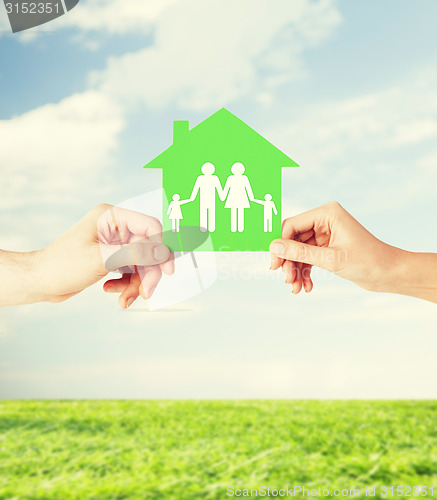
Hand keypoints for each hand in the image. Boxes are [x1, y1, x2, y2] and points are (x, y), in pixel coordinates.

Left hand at [32, 204, 173, 307]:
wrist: (40, 281)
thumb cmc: (62, 265)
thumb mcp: (103, 259)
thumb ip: (136, 253)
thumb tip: (163, 252)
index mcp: (111, 217)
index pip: (149, 227)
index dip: (161, 247)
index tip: (167, 270)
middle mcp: (115, 228)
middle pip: (148, 250)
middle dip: (147, 274)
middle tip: (145, 293)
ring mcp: (114, 243)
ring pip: (141, 264)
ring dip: (135, 284)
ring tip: (124, 299)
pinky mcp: (112, 258)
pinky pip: (130, 271)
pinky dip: (125, 285)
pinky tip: (110, 290)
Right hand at [269, 201, 434, 299]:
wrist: (389, 274)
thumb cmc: (368, 261)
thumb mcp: (331, 259)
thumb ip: (300, 253)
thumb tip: (274, 247)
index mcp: (327, 213)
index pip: (292, 225)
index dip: (281, 245)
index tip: (275, 265)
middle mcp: (324, 220)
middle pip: (293, 239)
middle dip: (289, 261)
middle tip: (287, 280)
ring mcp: (325, 234)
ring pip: (299, 251)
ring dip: (296, 270)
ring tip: (297, 288)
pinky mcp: (327, 247)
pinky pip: (308, 258)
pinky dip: (305, 272)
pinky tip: (307, 286)